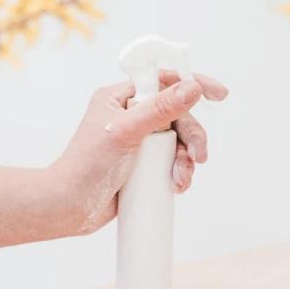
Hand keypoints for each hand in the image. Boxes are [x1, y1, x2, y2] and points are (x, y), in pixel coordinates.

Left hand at [56, 67, 226, 229]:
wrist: (70, 207)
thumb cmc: (88, 166)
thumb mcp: (126, 132)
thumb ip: (159, 109)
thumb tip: (192, 87)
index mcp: (119, 98)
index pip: (162, 81)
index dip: (192, 84)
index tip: (219, 94)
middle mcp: (129, 116)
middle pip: (177, 115)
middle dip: (191, 136)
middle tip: (198, 156)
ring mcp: (137, 141)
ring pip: (178, 141)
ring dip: (186, 158)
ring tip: (181, 178)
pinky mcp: (142, 165)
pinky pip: (171, 161)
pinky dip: (179, 172)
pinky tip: (177, 185)